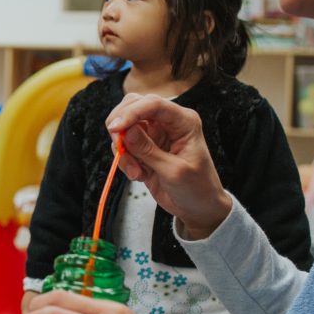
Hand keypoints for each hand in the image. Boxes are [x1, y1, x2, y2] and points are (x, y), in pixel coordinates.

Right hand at [106, 94, 231, 238]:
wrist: (198, 208)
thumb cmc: (197, 188)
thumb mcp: (174, 171)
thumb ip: (148, 150)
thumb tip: (126, 131)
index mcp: (183, 121)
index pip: (153, 104)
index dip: (131, 112)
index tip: (115, 129)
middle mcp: (167, 122)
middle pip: (133, 105)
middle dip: (121, 126)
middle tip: (118, 148)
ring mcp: (154, 134)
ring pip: (125, 127)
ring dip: (123, 150)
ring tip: (136, 172)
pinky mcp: (143, 147)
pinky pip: (123, 145)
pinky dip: (124, 160)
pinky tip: (138, 175)